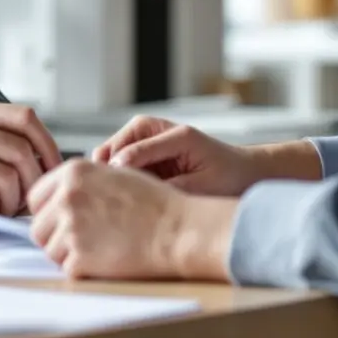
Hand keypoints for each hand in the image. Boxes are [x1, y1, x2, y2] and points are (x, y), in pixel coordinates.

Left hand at [28, 160, 236, 280]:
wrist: (176, 230)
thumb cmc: (153, 203)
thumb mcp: (114, 174)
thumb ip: (80, 181)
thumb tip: (55, 197)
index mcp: (74, 172)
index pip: (35, 197)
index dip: (48, 212)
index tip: (61, 220)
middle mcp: (67, 196)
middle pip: (38, 227)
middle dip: (55, 236)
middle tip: (82, 240)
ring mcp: (71, 228)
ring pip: (50, 251)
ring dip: (68, 254)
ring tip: (99, 248)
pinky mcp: (80, 257)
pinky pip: (67, 269)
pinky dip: (83, 270)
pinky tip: (106, 260)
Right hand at [93, 116, 320, 196]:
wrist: (242, 172)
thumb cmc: (228, 178)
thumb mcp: (202, 187)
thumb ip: (170, 189)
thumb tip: (138, 197)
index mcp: (174, 134)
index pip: (131, 154)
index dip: (115, 179)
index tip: (104, 204)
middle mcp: (154, 129)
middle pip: (112, 150)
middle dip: (101, 176)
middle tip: (95, 206)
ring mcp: (145, 139)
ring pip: (107, 158)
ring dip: (103, 180)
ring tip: (102, 207)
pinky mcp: (141, 152)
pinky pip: (115, 166)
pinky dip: (110, 182)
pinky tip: (112, 205)